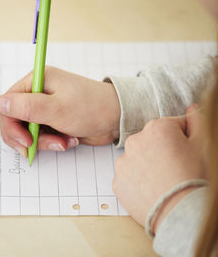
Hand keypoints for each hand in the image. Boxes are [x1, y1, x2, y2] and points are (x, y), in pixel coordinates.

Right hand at [0, 66, 120, 156]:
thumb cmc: (91, 108)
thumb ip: (25, 107)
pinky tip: (68, 141)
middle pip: (14, 119)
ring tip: (62, 143)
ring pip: (26, 131)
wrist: (118, 118)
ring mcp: (44, 108)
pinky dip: (51, 143)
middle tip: (35, 148)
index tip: (25, 141)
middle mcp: (37, 93)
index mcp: (35, 81)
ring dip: (42, 142)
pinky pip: (40, 136)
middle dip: (26, 137)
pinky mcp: (52, 121)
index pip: (7, 104)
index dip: (11, 125)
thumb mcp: (56, 108)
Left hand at [113, 104, 205, 233]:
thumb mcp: (203, 144)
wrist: (182, 213)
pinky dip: (138, 182)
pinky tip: (152, 190)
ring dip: (148, 165)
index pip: (172, 126)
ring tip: (164, 181)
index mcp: (156, 128)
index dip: (184, 139)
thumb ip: (196, 121)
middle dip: (162, 150)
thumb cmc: (195, 178)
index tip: (188, 152)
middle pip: (151, 142)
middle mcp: (134, 141)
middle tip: (177, 168)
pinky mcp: (118, 183)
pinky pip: (129, 178)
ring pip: (138, 159)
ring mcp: (123, 163)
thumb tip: (192, 108)